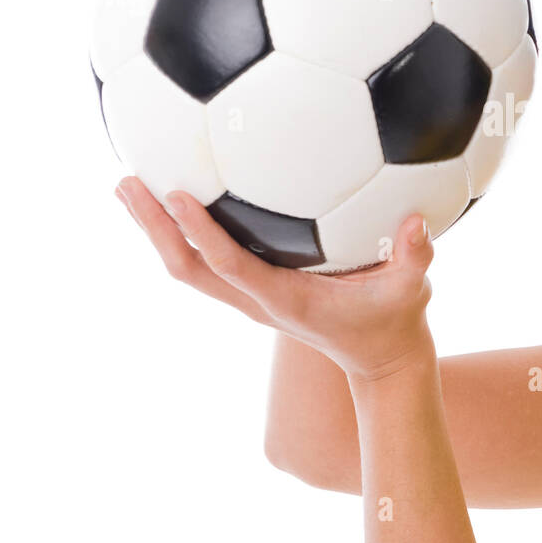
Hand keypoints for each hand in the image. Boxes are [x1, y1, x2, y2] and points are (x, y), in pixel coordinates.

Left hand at [115, 176, 435, 381]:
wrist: (381, 360)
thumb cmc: (395, 321)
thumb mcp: (412, 291)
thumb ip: (416, 258)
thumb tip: (416, 223)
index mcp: (284, 299)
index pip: (229, 264)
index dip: (199, 232)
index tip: (173, 194)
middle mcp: (256, 300)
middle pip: (188, 269)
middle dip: (153, 229)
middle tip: (126, 182)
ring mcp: (251, 298)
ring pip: (188, 268)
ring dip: (155, 231)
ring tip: (127, 187)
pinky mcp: (254, 292)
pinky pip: (205, 263)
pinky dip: (180, 234)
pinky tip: (173, 200)